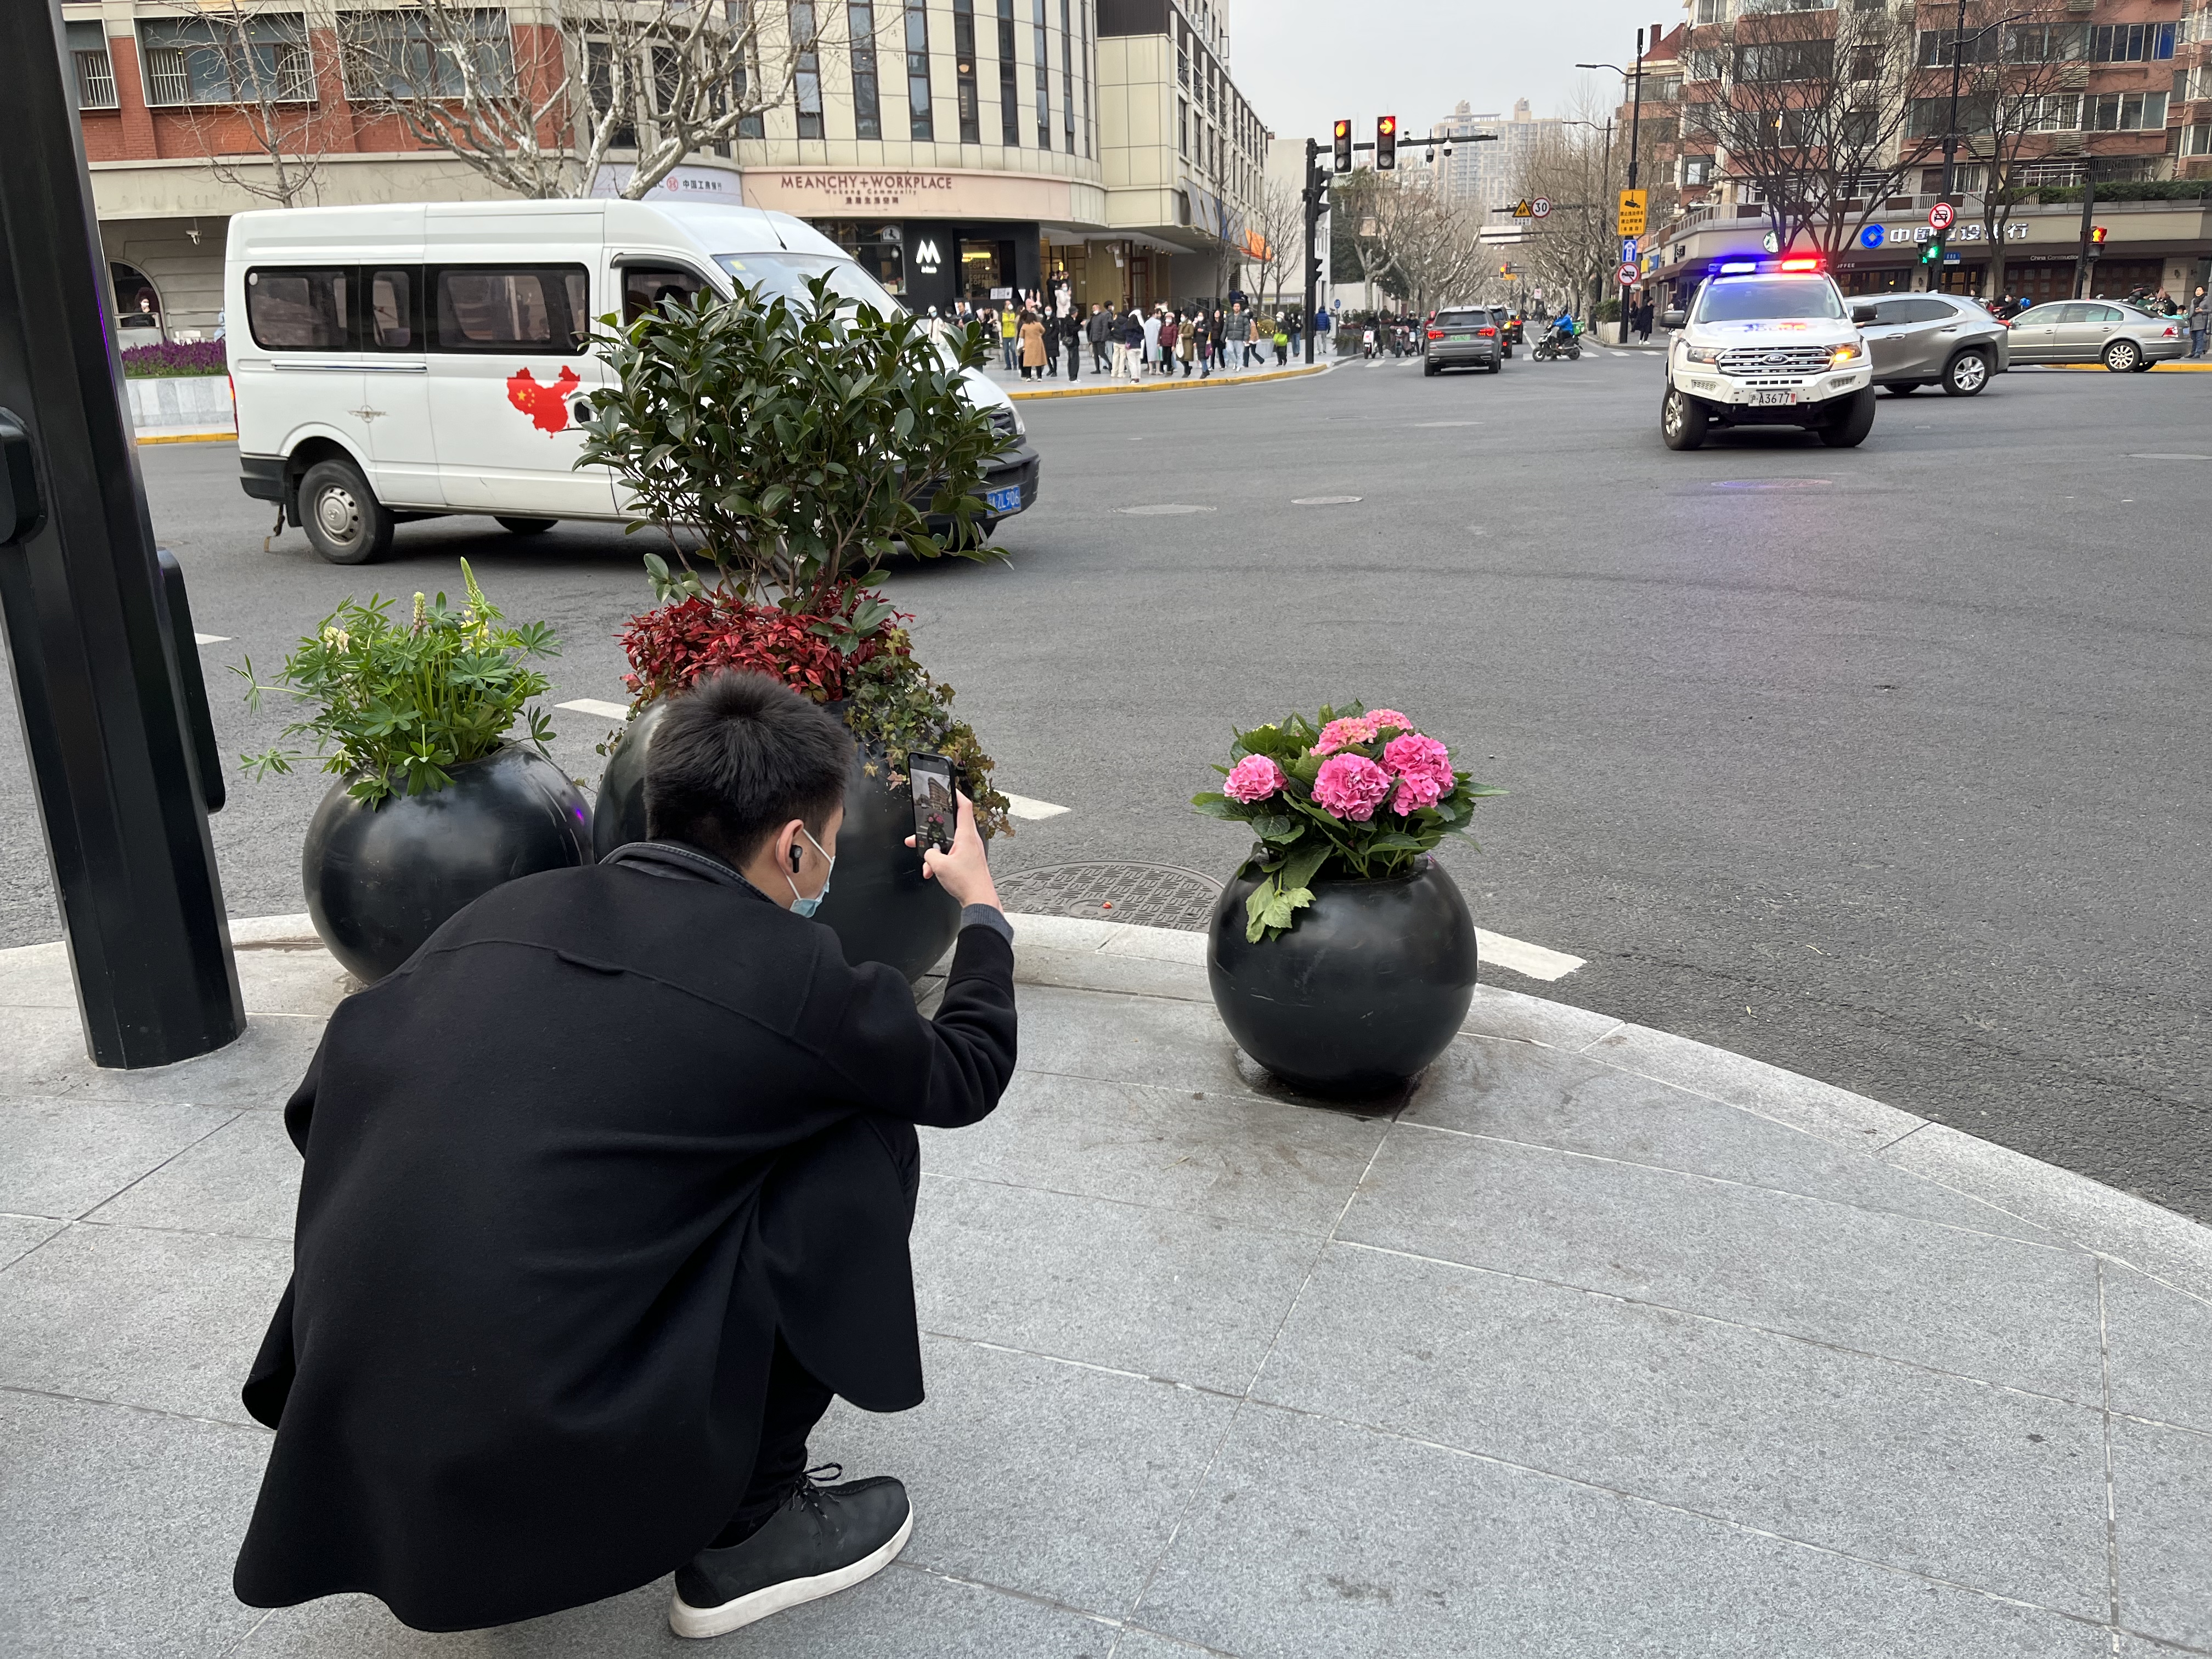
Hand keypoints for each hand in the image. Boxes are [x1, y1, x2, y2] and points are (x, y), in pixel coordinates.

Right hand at [907, 791, 998, 910]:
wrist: (979, 900)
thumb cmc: (967, 882)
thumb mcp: (939, 865)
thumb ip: (929, 854)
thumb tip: (928, 852)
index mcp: (966, 835)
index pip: (964, 806)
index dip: (956, 794)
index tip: (949, 787)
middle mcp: (970, 840)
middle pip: (950, 826)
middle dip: (932, 832)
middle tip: (920, 833)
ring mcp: (970, 850)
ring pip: (948, 844)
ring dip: (934, 853)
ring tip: (927, 864)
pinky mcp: (968, 860)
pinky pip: (951, 855)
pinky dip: (941, 862)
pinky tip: (934, 872)